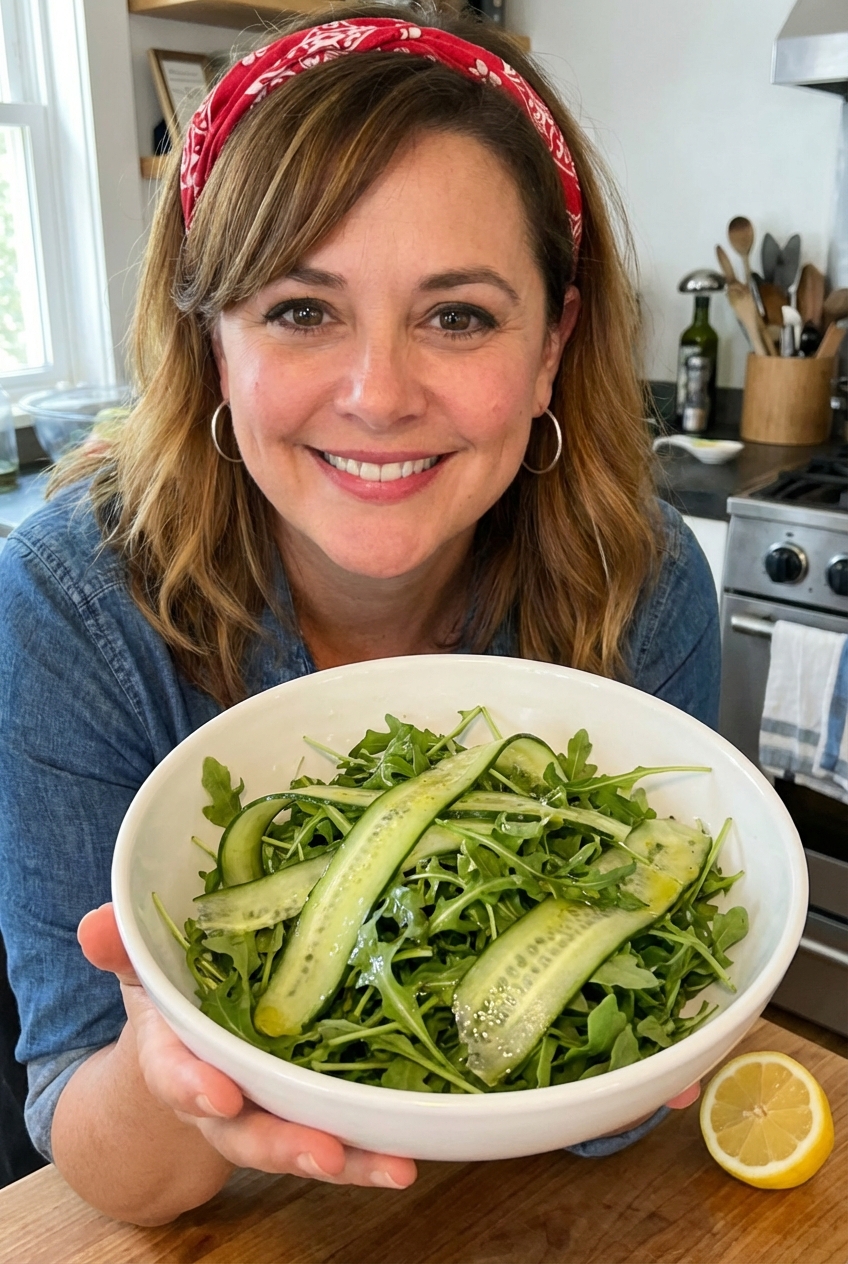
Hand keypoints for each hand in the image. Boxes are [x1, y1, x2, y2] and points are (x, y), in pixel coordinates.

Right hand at [78, 903, 416, 1190]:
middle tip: (324, 1153)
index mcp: (175, 1058)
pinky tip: (410, 1159)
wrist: (185, 1058)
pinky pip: (343, 1138)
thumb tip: (96, 924)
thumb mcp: (145, 969)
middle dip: (283, 1144)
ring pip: (302, 1143)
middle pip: (247, 1133)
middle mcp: (223, 1098)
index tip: (217, 1094)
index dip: (193, 1086)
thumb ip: (124, 948)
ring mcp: (270, 1111)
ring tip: (393, 1167)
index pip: (174, 1076)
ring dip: (346, 1160)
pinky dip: (375, 1153)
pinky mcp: (312, 1113)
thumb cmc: (172, 1003)